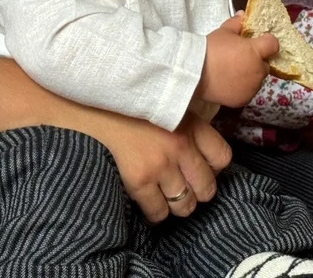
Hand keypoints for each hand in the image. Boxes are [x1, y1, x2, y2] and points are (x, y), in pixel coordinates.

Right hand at [0, 60, 227, 222]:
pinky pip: (158, 211)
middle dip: (198, 192)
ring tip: (169, 199)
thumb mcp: (162, 99)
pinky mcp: (140, 179)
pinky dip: (156, 213)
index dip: (213, 168)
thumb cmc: (126, 100)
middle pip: (207, 186)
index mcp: (191, 123)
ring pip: (185, 203)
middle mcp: (181, 145)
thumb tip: (195, 141)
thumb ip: (182, 117)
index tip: (203, 168)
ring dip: (179, 205)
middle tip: (186, 189)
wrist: (89, 100)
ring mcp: (161, 164)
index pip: (222, 157)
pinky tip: (149, 204)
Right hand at [196, 13, 276, 107]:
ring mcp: (252, 87)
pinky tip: (230, 83)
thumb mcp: (223, 32)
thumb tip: (243, 14)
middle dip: (257, 61)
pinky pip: (248, 91)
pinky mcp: (244, 99)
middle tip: (241, 59)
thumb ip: (236, 23)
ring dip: (250, 75)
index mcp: (256, 51)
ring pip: (257, 79)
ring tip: (233, 72)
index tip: (258, 41)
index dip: (267, 42)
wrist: (195, 72)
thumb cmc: (210, 49)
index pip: (273, 45)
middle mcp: (258, 70)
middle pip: (265, 64)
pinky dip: (243, 88)